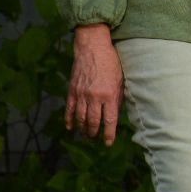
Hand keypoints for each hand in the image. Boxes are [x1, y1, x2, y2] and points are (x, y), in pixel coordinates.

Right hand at [66, 25, 124, 144]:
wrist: (93, 48)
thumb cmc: (111, 63)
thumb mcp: (121, 80)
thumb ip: (118, 98)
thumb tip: (116, 114)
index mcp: (109, 95)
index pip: (109, 121)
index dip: (108, 134)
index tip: (108, 143)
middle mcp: (94, 97)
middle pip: (93, 122)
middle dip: (94, 133)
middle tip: (95, 139)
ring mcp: (81, 94)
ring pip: (80, 118)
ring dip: (82, 129)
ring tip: (86, 135)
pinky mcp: (72, 91)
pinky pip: (69, 109)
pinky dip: (69, 120)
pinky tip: (70, 127)